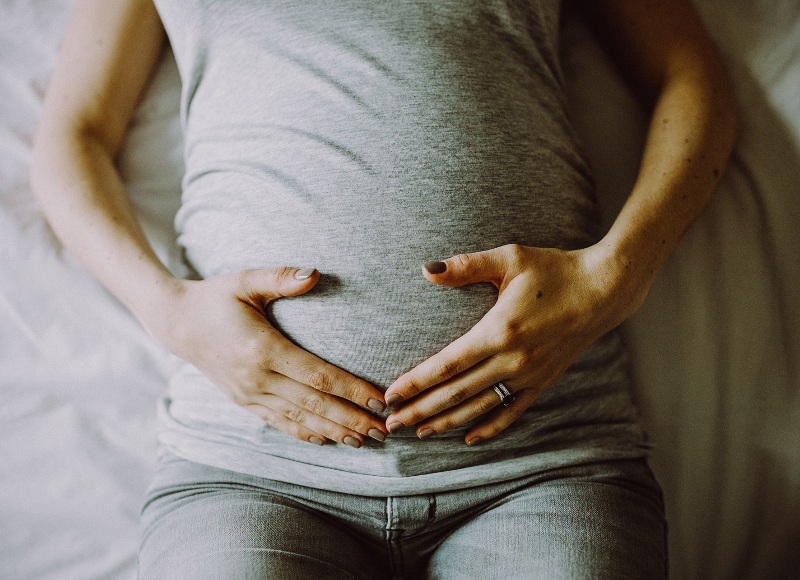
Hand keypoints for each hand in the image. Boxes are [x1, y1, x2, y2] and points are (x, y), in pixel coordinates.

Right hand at [154, 268, 387, 446]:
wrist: (177, 323)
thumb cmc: (216, 297)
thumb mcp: (245, 280)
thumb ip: (280, 278)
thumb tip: (315, 273)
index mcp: (263, 350)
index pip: (318, 376)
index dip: (351, 390)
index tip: (379, 400)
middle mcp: (256, 378)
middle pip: (314, 405)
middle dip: (351, 419)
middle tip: (384, 430)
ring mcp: (248, 394)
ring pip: (299, 419)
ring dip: (334, 431)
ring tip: (365, 440)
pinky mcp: (243, 402)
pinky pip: (279, 422)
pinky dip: (304, 433)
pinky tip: (327, 441)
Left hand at [383, 244, 646, 444]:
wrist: (604, 290)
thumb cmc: (554, 269)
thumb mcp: (510, 259)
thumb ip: (466, 266)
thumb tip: (426, 270)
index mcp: (498, 330)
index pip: (447, 364)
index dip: (416, 382)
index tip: (391, 395)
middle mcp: (512, 359)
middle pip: (457, 393)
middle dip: (421, 410)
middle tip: (392, 424)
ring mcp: (529, 375)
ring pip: (480, 408)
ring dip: (447, 422)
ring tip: (420, 432)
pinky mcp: (543, 381)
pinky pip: (512, 412)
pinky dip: (489, 427)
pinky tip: (469, 438)